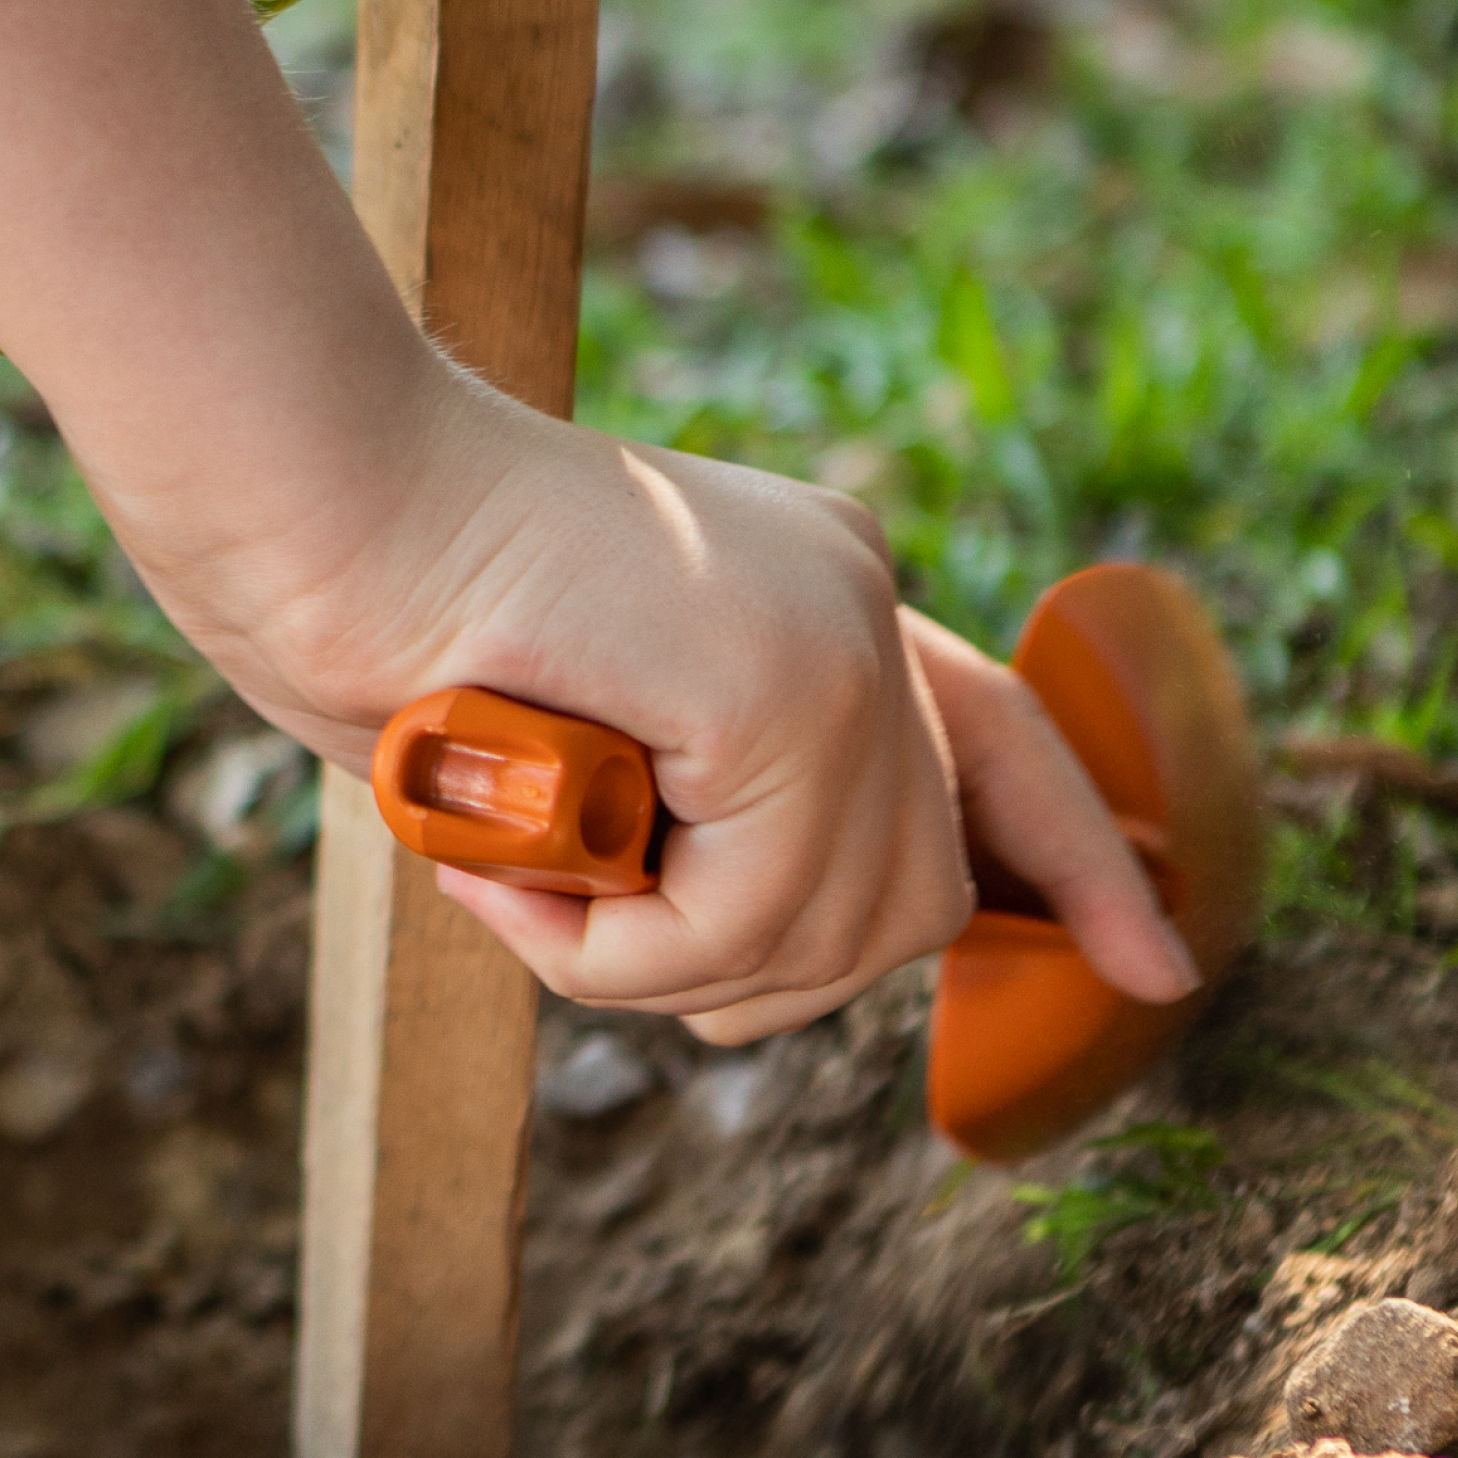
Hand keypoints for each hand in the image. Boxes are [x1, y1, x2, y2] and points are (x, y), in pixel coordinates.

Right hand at [123, 367, 1199, 1044]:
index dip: (1080, 861)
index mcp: (815, 593)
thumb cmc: (359, 601)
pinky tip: (510, 863)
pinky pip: (738, 927)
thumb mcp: (556, 738)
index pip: (1002, 741)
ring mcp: (836, 641)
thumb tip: (748, 962)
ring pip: (824, 937)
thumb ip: (676, 812)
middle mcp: (859, 602)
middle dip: (737, 969)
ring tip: (509, 874)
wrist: (295, 488)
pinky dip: (610, 949)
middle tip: (552, 915)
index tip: (1163, 969)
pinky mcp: (782, 692)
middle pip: (901, 902)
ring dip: (643, 963)